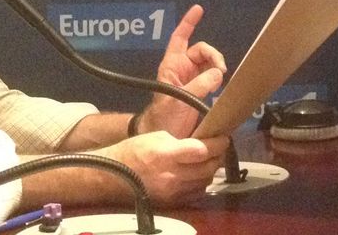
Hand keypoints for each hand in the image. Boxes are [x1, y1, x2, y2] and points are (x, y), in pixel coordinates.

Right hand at [99, 132, 228, 204]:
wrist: (113, 175)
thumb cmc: (135, 150)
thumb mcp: (157, 136)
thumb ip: (182, 141)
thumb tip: (203, 143)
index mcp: (166, 154)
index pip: (201, 150)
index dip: (218, 144)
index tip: (224, 138)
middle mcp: (171, 175)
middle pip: (207, 167)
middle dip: (218, 156)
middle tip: (220, 147)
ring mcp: (172, 191)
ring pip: (204, 181)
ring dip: (211, 169)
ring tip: (210, 159)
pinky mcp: (172, 202)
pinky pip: (196, 192)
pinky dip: (201, 182)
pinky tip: (199, 174)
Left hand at [136, 5, 225, 137]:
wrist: (165, 136)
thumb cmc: (164, 117)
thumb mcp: (179, 100)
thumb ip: (199, 85)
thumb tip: (218, 74)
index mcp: (172, 65)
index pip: (180, 38)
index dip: (188, 23)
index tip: (198, 9)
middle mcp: (182, 69)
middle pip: (202, 51)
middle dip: (213, 56)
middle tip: (220, 72)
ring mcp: (191, 79)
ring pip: (209, 64)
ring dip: (217, 68)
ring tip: (219, 84)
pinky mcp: (200, 91)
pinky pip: (213, 77)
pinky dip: (219, 79)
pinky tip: (220, 89)